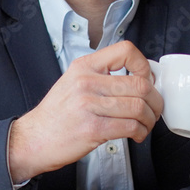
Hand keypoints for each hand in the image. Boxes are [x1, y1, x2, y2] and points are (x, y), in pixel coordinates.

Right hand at [8, 40, 161, 181]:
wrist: (33, 139)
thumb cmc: (56, 115)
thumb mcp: (72, 83)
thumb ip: (100, 76)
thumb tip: (137, 79)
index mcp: (84, 66)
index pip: (126, 51)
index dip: (144, 65)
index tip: (147, 79)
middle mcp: (86, 82)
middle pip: (140, 84)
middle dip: (155, 100)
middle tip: (154, 109)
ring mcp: (89, 105)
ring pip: (139, 107)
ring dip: (149, 119)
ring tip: (144, 125)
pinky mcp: (93, 128)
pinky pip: (130, 126)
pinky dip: (140, 132)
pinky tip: (136, 134)